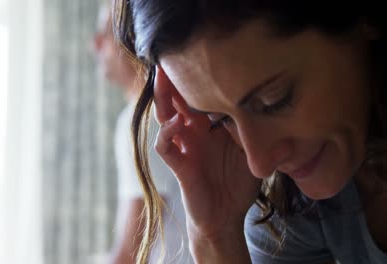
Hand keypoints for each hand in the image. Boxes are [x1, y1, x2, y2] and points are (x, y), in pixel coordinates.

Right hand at [153, 66, 260, 240]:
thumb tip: (276, 107)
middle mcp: (193, 132)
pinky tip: (176, 123)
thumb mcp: (253, 151)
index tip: (203, 54)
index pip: (200, 96)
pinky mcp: (179, 165)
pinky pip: (165, 146)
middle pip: (178, 99)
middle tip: (172, 55)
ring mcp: (184, 146)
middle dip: (175, 78)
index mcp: (210, 126)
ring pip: (165, 116)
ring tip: (164, 78)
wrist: (226, 215)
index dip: (197, 77)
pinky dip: (166, 133)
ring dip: (164, 98)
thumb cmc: (239, 183)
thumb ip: (258, 131)